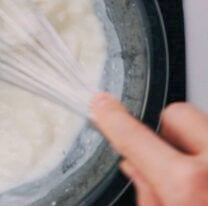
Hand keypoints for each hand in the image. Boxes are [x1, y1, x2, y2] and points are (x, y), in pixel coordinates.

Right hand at [92, 93, 207, 205]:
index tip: (102, 104)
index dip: (111, 118)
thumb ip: (147, 194)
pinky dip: (207, 155)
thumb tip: (136, 168)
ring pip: (204, 126)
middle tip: (162, 158)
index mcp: (187, 182)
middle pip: (178, 114)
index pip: (134, 136)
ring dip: (192, 145)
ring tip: (197, 179)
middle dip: (164, 130)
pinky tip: (207, 182)